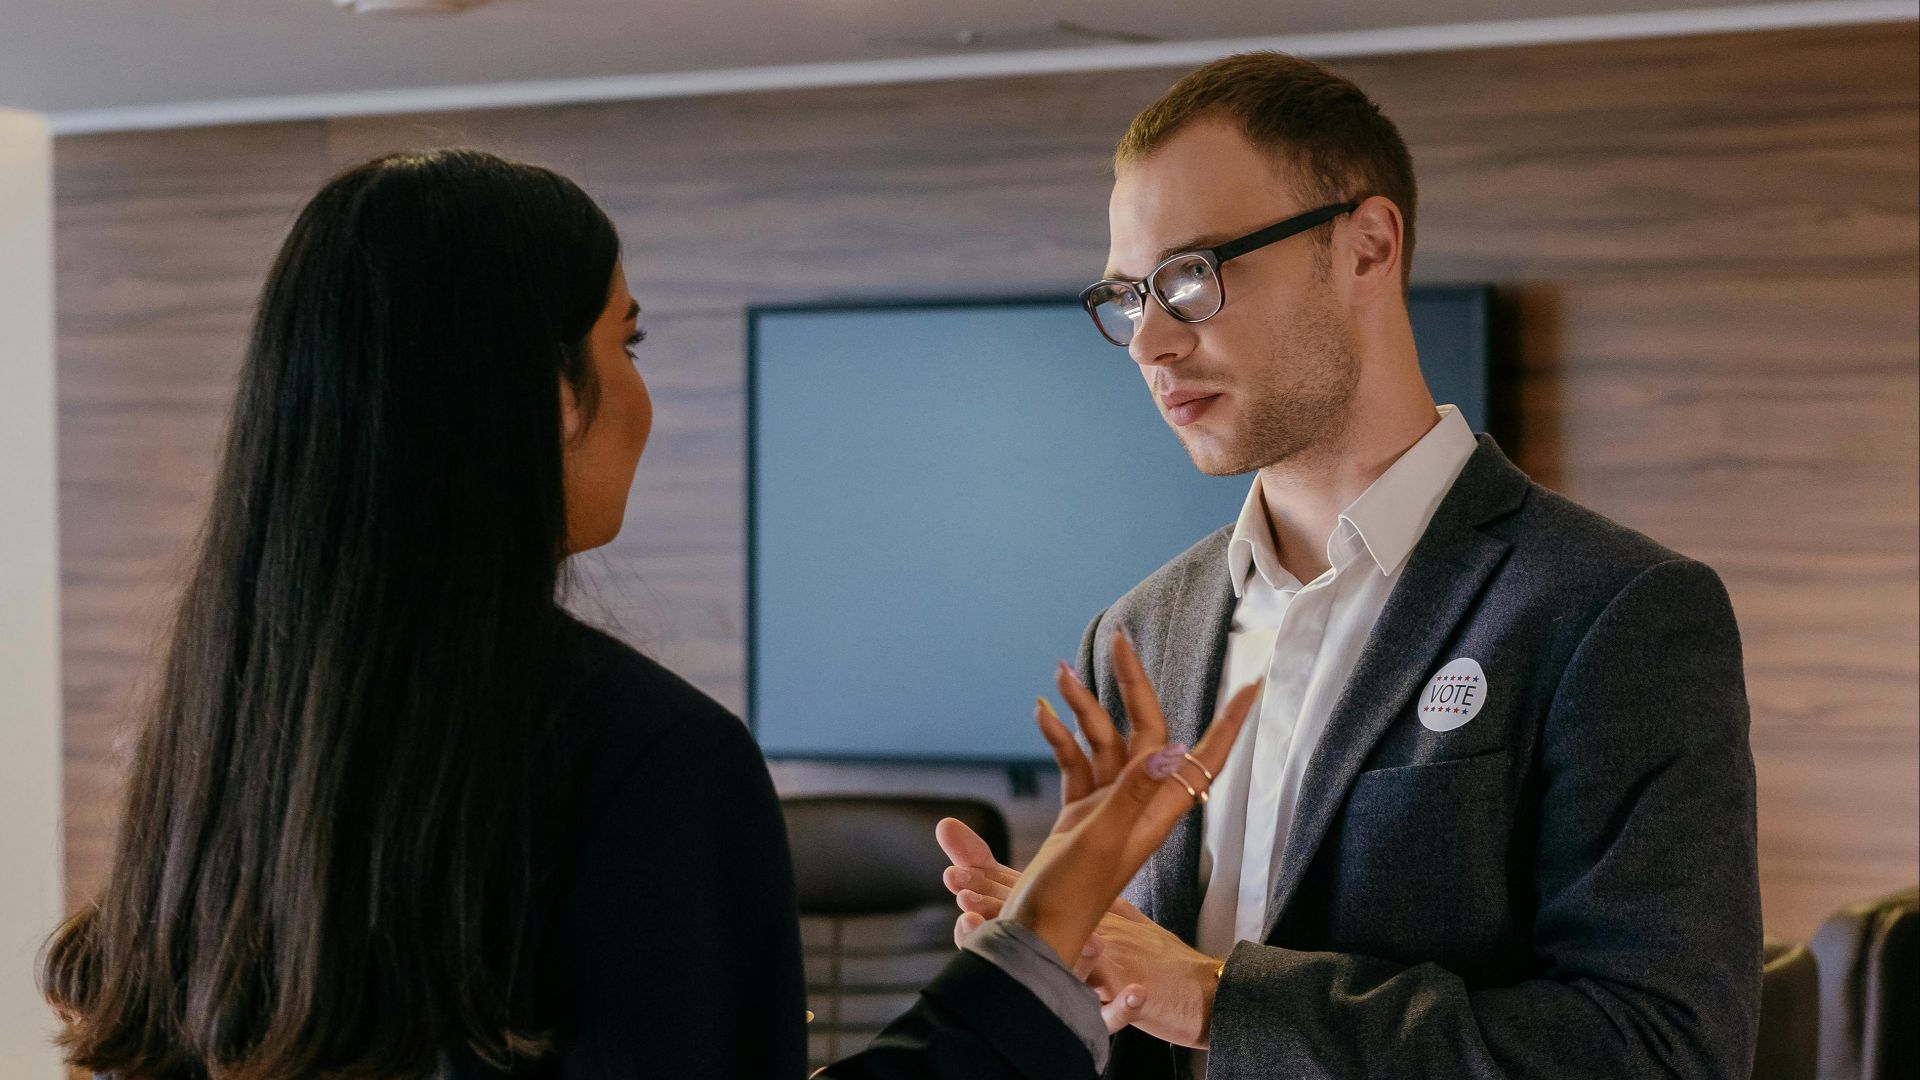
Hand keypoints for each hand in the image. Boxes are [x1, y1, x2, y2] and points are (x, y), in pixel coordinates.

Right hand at [939, 635, 1256, 1043]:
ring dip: (1084, 708)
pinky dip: (1060, 736)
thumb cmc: (1072, 895)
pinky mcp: (1080, 813)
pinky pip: (1075, 762)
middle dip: (1131, 685)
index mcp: (1157, 810)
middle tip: (1118, 641)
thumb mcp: (1102, 840)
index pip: (1204, 757)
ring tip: (1061, 674)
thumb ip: (1132, 793)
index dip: (1230, 722)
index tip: (1252, 685)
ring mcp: (1108, 806)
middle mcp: (1139, 803)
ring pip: (1104, 741)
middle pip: (1145, 731)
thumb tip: (1171, 750)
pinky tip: (1042, 713)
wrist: (1037, 933)